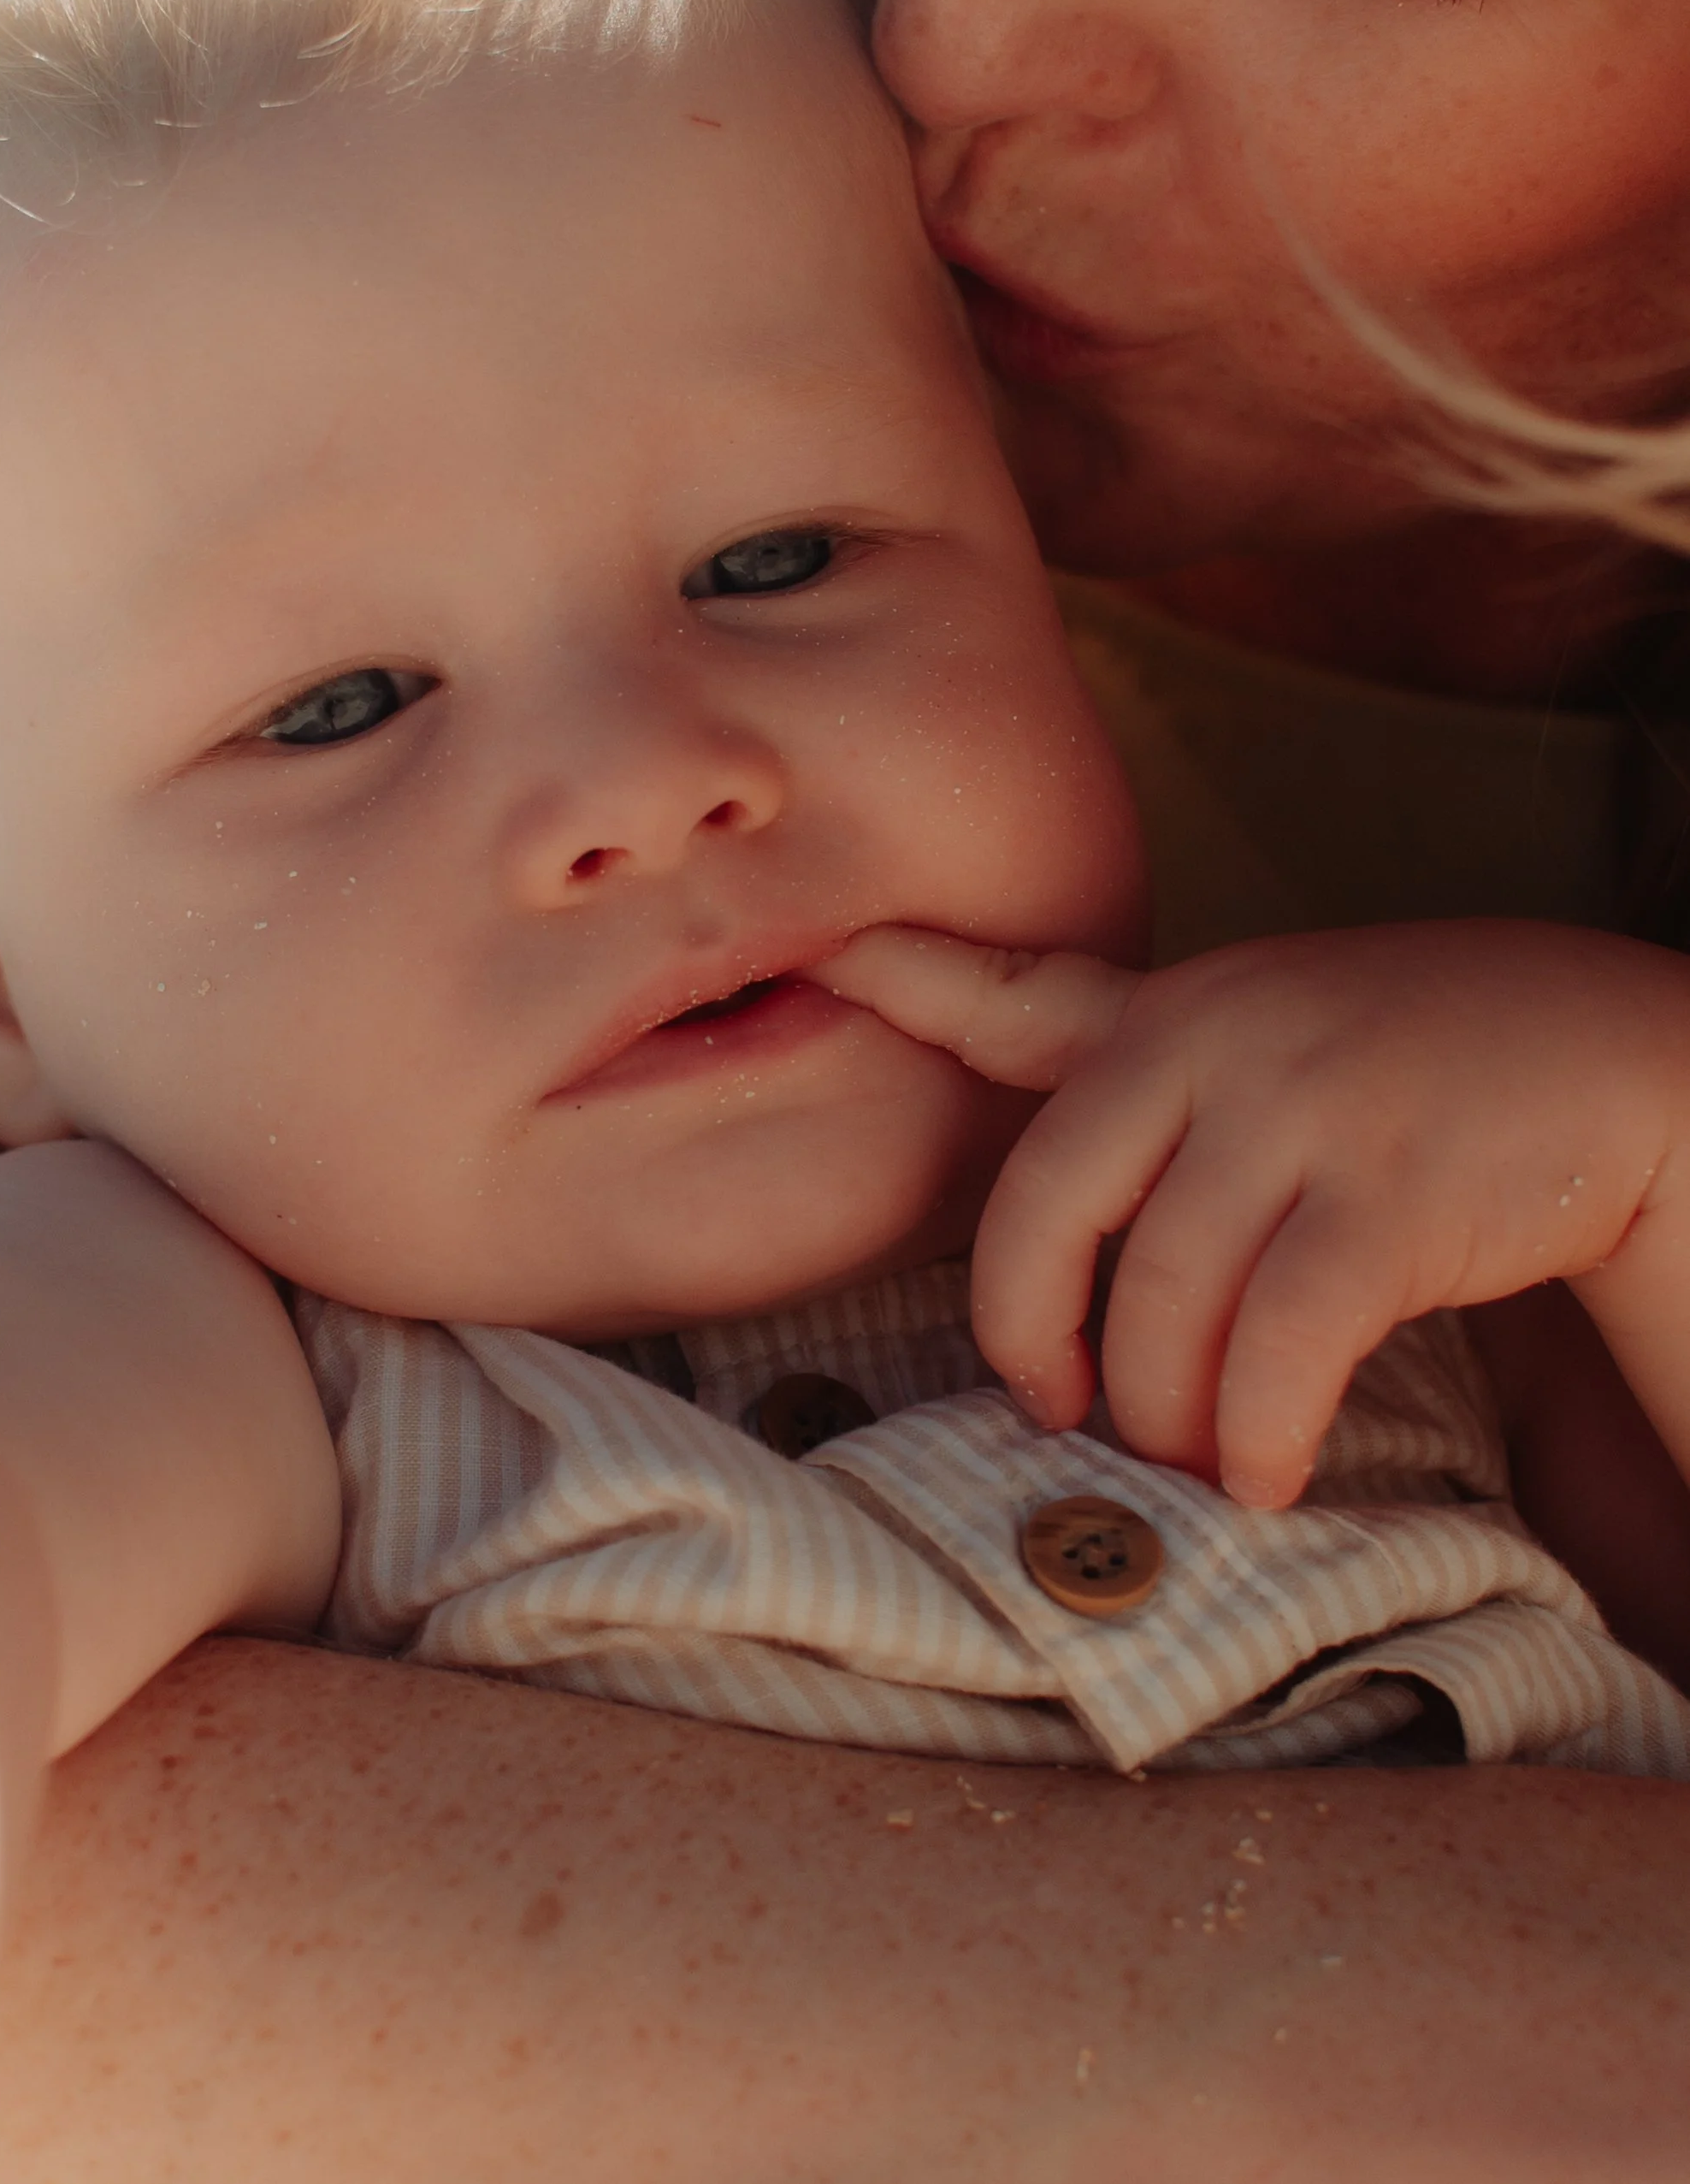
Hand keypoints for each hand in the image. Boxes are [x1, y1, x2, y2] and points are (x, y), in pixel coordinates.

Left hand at [817, 920, 1689, 1509]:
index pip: (1010, 994)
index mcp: (1167, 1011)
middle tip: (1071, 1417)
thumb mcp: (1263, 1031)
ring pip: (1164, 1306)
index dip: (903, 976)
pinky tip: (1270, 1471)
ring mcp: (1299, 1110)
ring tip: (1195, 1461)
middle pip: (1047, 1215)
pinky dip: (1260, 1434)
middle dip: (1036, 1342)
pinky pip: (1279, 1349)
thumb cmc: (1413, 1068)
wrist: (1611, 1059)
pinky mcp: (1387, 1197)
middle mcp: (1211, 1040)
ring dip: (1168, 1418)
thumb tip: (1058, 1253)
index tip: (818, 957)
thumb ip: (1142, 1088)